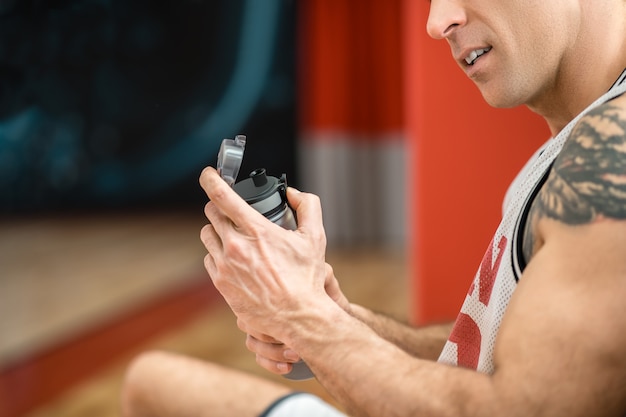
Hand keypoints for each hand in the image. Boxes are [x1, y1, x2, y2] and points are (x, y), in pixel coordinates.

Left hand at [199, 167, 329, 341]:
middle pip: (211, 213)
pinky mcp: (221, 283)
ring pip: (207, 235)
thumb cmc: (306, 279)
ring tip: (233, 235)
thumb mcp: (315, 237)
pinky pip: (209, 259)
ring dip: (217, 229)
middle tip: (231, 209)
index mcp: (256, 230)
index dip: (211, 179)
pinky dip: (217, 254)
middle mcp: (235, 246)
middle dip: (220, 206)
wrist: (297, 317)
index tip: (208, 174)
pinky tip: (234, 258)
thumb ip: (308, 206)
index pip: (222, 196)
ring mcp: (225, 266)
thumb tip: (293, 193)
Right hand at [237, 263, 351, 375]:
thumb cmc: (327, 296)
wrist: (334, 315)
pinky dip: (271, 364)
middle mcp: (260, 308)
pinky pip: (259, 357)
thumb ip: (322, 273)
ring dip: (273, 353)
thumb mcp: (325, 280)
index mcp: (268, 290)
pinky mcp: (267, 346)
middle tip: (296, 347)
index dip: (267, 321)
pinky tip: (288, 368)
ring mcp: (261, 328)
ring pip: (253, 344)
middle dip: (271, 339)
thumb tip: (318, 272)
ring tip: (297, 356)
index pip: (252, 305)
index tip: (291, 327)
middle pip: (249, 325)